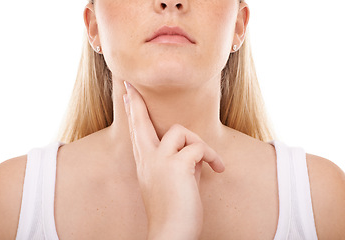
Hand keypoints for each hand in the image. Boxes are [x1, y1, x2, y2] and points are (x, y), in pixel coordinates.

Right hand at [122, 81, 224, 239]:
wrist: (171, 233)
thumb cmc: (175, 211)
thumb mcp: (174, 182)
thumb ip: (180, 163)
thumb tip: (194, 152)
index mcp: (145, 164)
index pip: (137, 132)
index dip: (133, 112)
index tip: (127, 95)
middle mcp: (147, 159)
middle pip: (139, 121)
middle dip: (136, 102)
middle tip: (130, 86)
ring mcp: (158, 160)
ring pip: (180, 131)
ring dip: (199, 144)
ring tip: (210, 163)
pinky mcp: (175, 165)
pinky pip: (198, 147)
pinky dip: (211, 157)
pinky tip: (217, 169)